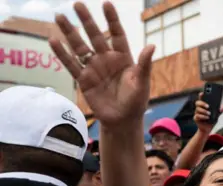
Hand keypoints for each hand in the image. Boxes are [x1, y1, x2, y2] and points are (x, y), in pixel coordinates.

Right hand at [49, 2, 154, 127]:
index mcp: (123, 57)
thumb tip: (151, 46)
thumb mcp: (142, 83)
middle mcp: (107, 59)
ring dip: (70, 33)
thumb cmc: (136, 101)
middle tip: (77, 4)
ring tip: (59, 17)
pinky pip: (71, 65)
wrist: (123, 119)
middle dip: (87, 21)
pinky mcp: (84, 80)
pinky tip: (53, 41)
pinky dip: (62, 54)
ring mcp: (94, 68)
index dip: (112, 20)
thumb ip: (144, 65)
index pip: (117, 34)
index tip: (106, 4)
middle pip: (95, 36)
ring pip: (80, 47)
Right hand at [194, 92, 222, 132]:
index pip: (202, 98)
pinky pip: (197, 115)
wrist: (208, 128)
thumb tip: (222, 107)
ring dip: (204, 111)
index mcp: (204, 105)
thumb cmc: (212, 120)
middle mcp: (199, 108)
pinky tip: (207, 117)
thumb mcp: (217, 115)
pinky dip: (203, 116)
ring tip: (209, 114)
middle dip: (202, 103)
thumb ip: (219, 111)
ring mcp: (197, 113)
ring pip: (198, 109)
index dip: (201, 95)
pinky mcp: (196, 118)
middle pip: (198, 102)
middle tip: (208, 106)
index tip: (202, 93)